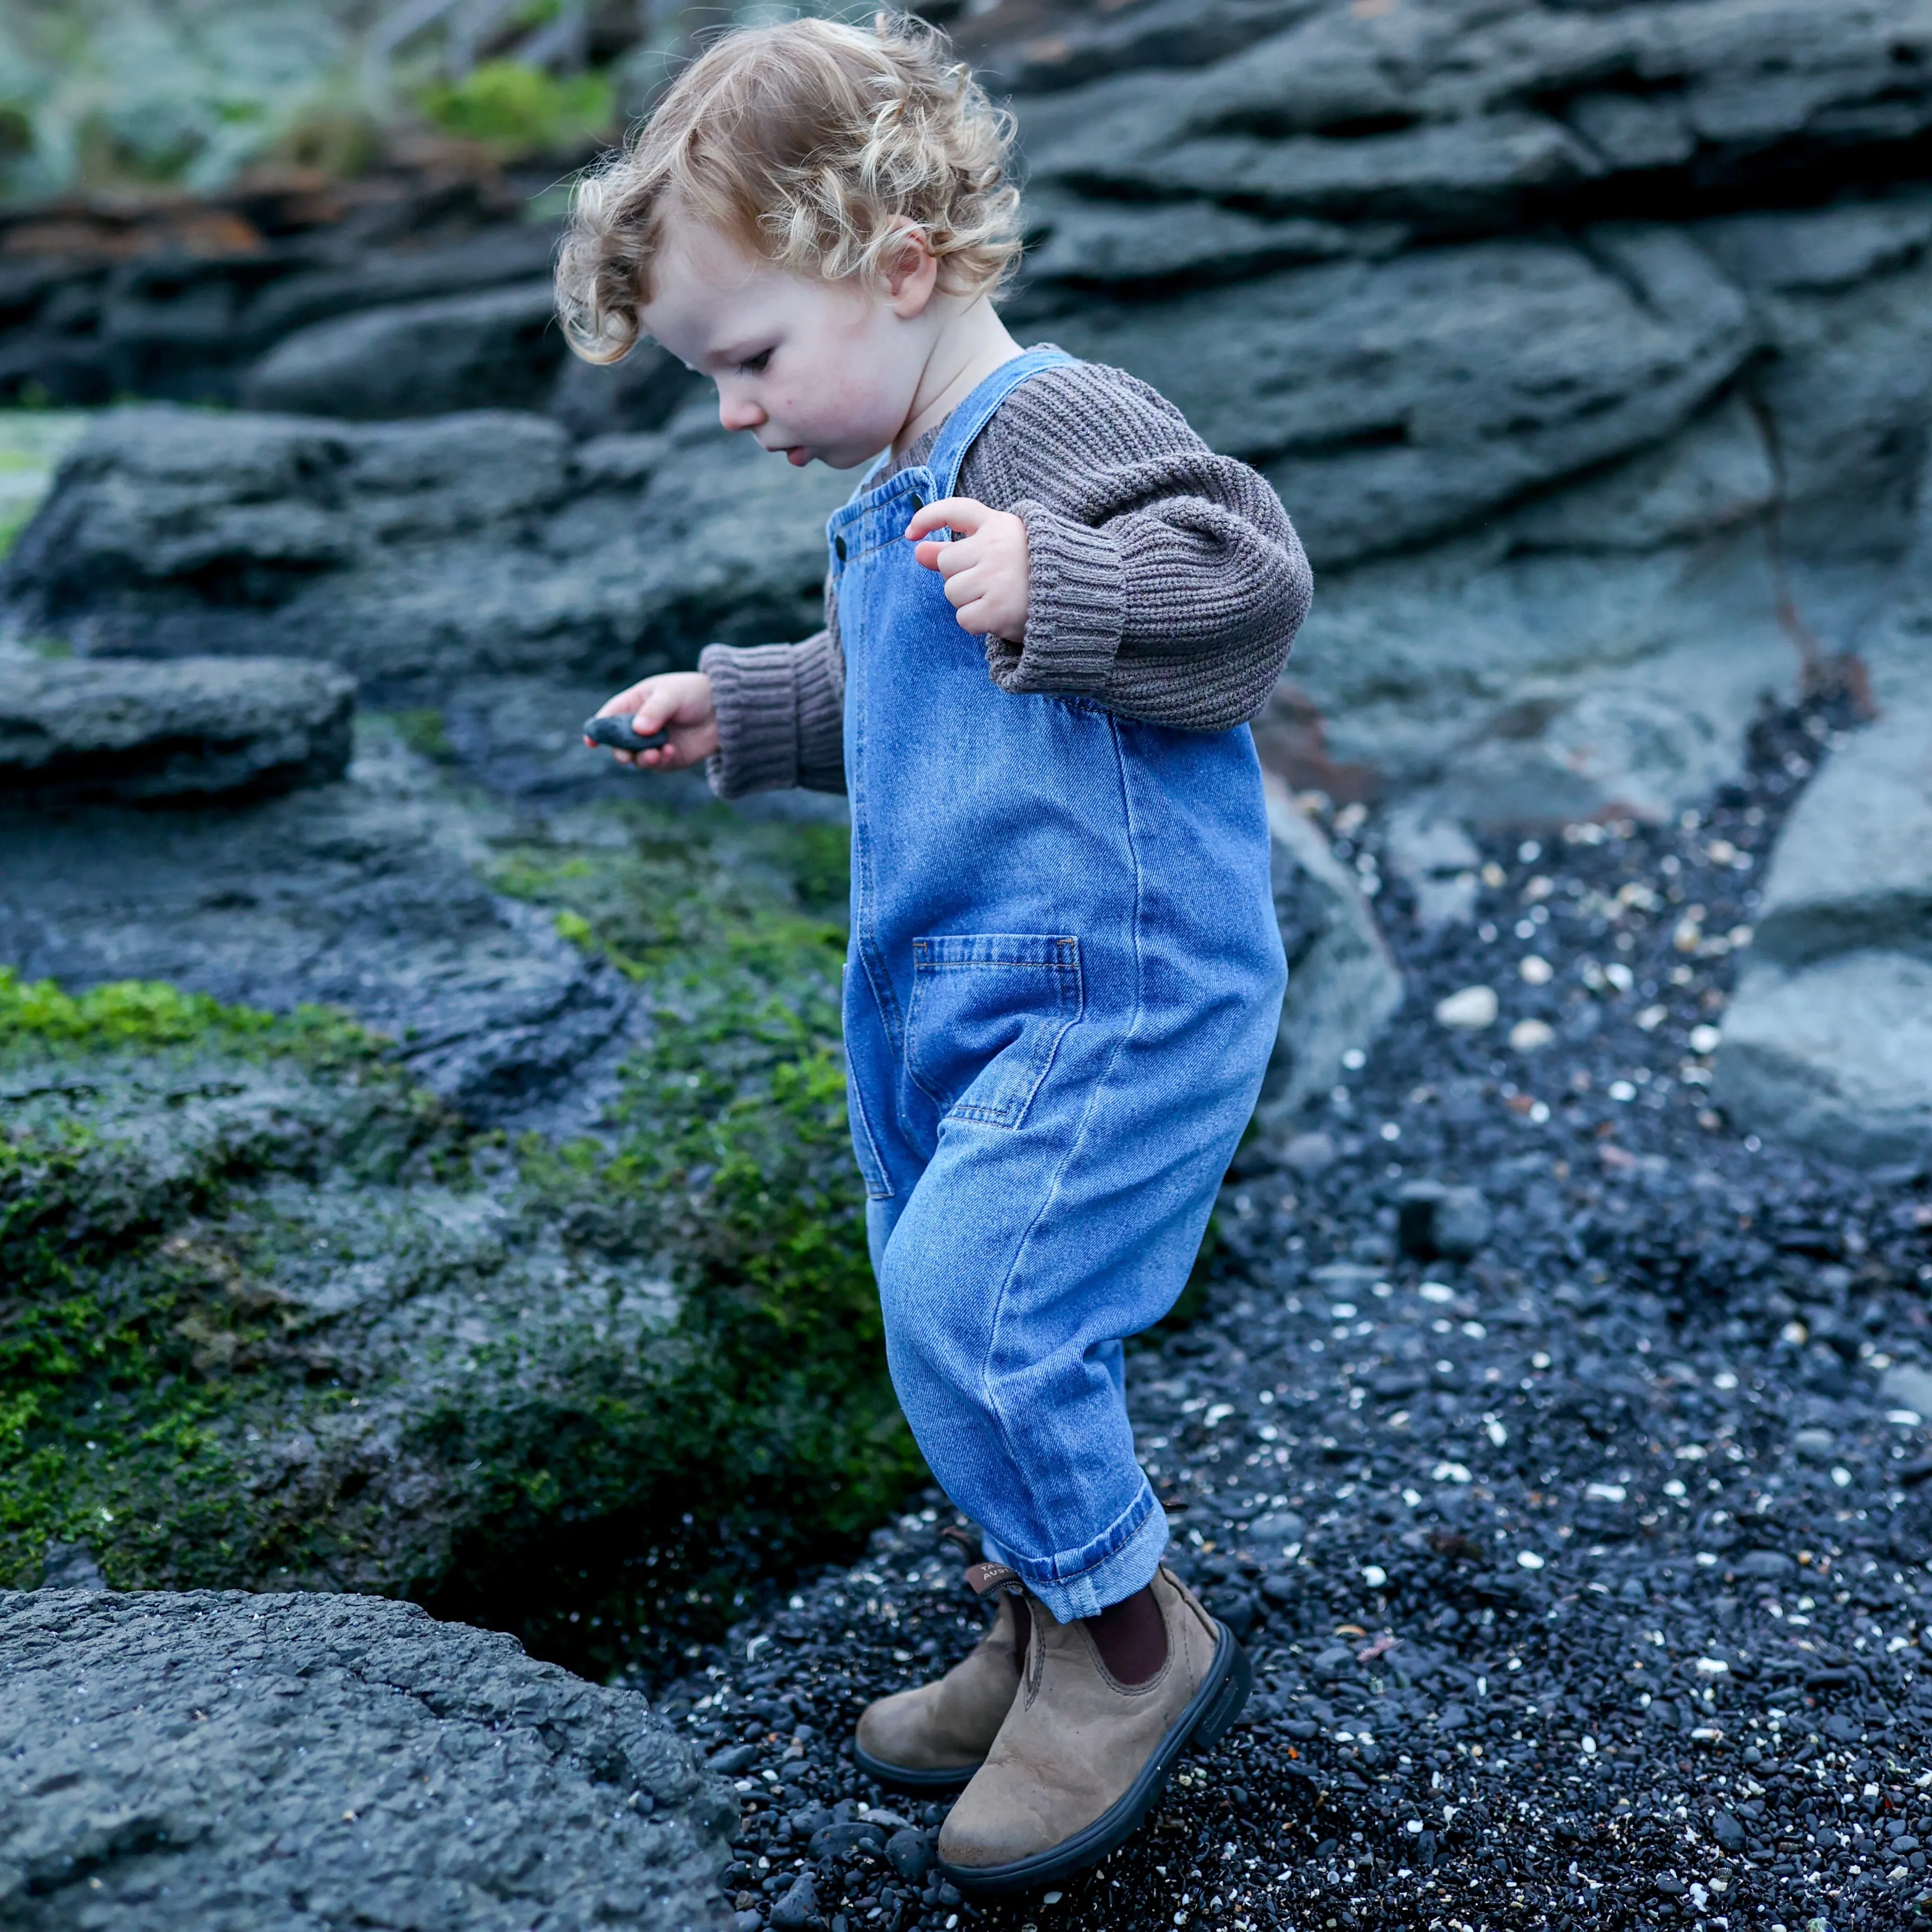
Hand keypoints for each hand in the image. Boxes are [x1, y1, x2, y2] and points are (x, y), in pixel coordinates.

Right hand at [588, 671, 717, 770]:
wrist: (725, 710)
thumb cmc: (694, 693)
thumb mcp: (672, 695)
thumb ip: (655, 711)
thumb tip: (638, 730)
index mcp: (634, 704)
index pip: (609, 717)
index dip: (598, 730)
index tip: (591, 741)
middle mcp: (639, 726)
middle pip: (618, 743)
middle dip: (620, 750)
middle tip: (627, 754)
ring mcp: (652, 743)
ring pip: (636, 757)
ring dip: (641, 758)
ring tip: (655, 753)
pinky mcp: (668, 757)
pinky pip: (656, 765)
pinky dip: (659, 761)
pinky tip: (669, 751)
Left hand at [905, 497, 1029, 640]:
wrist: (1080, 599)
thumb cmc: (1034, 573)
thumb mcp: (999, 550)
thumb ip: (956, 548)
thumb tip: (916, 549)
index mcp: (999, 524)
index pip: (955, 510)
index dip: (928, 518)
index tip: (911, 534)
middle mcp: (996, 546)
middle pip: (946, 563)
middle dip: (959, 576)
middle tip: (989, 583)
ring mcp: (997, 577)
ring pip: (952, 592)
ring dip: (968, 602)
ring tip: (997, 599)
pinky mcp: (998, 608)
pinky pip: (964, 618)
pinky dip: (977, 623)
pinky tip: (998, 616)